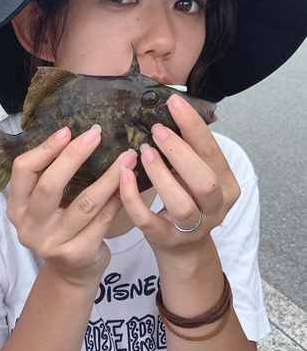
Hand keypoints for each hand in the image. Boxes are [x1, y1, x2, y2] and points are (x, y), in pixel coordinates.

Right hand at [7, 125, 137, 285]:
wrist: (72, 273)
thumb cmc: (60, 228)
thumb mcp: (45, 207)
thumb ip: (51, 179)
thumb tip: (77, 137)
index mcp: (17, 208)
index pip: (22, 170)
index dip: (44, 149)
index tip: (67, 131)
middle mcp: (29, 227)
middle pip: (50, 185)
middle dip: (74, 156)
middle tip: (95, 135)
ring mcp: (53, 244)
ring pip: (85, 203)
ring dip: (109, 176)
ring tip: (126, 158)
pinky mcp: (78, 254)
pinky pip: (103, 220)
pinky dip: (118, 198)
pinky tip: (129, 183)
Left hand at [119, 94, 240, 257]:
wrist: (184, 247)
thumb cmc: (187, 200)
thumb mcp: (194, 175)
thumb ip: (188, 150)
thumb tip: (169, 109)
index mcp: (226, 186)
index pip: (213, 152)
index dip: (194, 126)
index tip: (175, 103)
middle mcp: (214, 208)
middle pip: (204, 181)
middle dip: (180, 152)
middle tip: (157, 131)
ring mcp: (191, 228)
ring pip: (180, 204)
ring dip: (159, 175)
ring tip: (143, 152)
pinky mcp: (166, 239)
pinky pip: (147, 220)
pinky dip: (133, 197)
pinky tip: (123, 175)